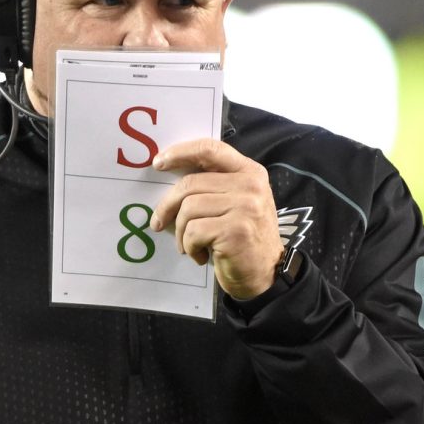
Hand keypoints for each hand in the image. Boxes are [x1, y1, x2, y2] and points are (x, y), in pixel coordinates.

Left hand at [149, 138, 283, 299]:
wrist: (265, 274)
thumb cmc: (242, 238)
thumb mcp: (237, 202)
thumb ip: (214, 184)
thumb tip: (170, 173)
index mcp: (250, 171)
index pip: (210, 149)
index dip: (180, 152)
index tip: (158, 162)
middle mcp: (251, 185)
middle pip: (191, 184)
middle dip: (167, 205)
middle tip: (158, 222)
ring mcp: (245, 207)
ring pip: (189, 209)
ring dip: (181, 232)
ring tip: (188, 245)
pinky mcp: (236, 230)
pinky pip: (194, 231)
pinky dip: (190, 246)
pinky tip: (199, 255)